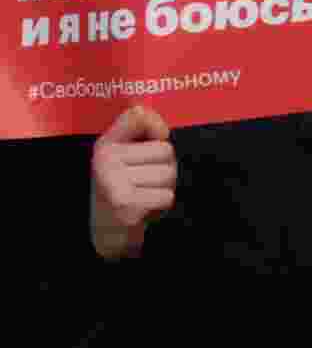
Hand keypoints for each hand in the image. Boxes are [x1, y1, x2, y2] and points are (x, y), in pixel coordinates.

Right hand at [91, 107, 175, 259]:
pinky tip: (144, 209)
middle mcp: (105, 159)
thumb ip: (142, 128)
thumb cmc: (125, 189)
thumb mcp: (127, 155)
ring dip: (164, 188)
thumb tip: (161, 129)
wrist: (108, 232)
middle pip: (166, 151)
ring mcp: (112, 181)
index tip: (157, 136)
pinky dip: (160, 204)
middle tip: (145, 182)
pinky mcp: (124, 203)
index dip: (155, 125)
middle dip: (164, 168)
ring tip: (144, 195)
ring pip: (168, 174)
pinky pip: (166, 196)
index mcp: (106, 145)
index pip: (138, 116)